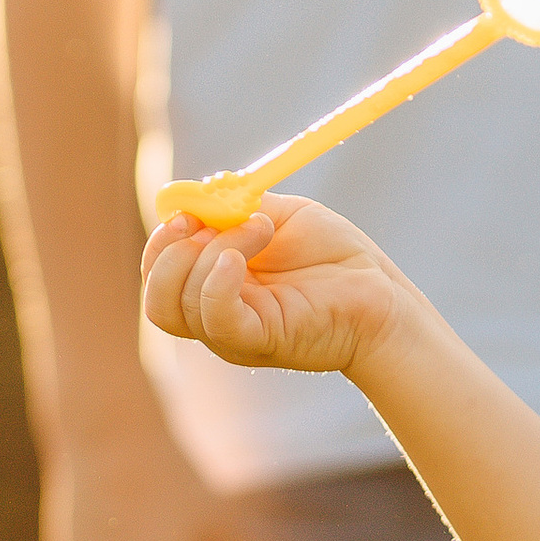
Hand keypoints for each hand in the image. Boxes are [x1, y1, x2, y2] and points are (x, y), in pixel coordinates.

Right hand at [141, 191, 413, 381]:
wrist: (381, 293)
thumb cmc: (335, 257)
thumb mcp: (278, 216)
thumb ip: (234, 208)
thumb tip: (191, 199)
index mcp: (215, 285)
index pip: (159, 274)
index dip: (162, 241)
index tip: (189, 212)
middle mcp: (216, 315)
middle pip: (157, 297)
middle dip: (170, 252)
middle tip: (207, 222)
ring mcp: (233, 333)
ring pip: (178, 305)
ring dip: (211, 251)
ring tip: (261, 230)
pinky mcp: (257, 341)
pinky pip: (214, 320)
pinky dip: (214, 284)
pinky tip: (238, 260)